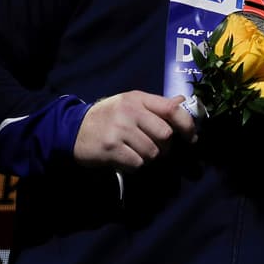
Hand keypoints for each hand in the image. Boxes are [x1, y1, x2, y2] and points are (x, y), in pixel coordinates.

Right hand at [74, 92, 196, 172]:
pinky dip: (135, 165)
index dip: (187, 125)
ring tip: (137, 153)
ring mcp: (119, 130)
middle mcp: (129, 111)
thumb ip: (157, 105)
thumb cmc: (109, 117)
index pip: (172, 109)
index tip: (190, 138)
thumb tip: (182, 100)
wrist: (72, 130)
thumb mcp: (131, 104)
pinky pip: (137, 163)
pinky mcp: (110, 148)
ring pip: (153, 152)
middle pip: (165, 135)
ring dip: (149, 158)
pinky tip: (125, 159)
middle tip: (156, 149)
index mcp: (138, 98)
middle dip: (165, 147)